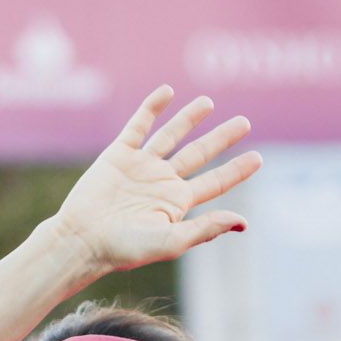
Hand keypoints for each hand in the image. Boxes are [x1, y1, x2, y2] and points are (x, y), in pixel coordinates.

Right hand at [51, 87, 260, 277]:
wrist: (81, 238)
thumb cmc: (124, 248)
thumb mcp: (171, 241)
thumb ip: (206, 228)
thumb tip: (243, 221)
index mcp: (177, 203)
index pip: (215, 182)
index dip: (237, 170)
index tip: (258, 158)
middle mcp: (163, 182)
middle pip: (200, 154)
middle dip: (222, 138)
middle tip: (245, 122)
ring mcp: (141, 166)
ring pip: (171, 136)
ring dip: (189, 118)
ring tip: (209, 102)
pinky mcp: (118, 154)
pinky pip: (138, 126)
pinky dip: (152, 108)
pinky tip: (167, 92)